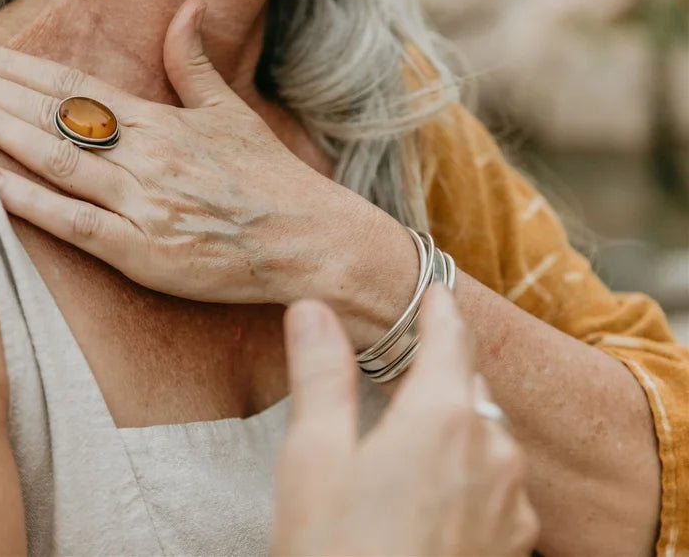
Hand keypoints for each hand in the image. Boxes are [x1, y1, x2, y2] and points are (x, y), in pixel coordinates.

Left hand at [0, 0, 359, 304]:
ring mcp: (143, 206)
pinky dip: (31, 202)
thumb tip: (187, 8)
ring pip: (56, 162)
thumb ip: (196, 62)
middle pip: (54, 118)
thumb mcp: (233, 111)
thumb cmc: (269, 179)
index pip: (77, 90)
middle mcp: (147, 158)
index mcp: (163, 123)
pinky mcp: (144, 255)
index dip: (21, 72)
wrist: (309, 241)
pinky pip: (76, 225)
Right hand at [273, 287, 538, 556]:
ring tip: (416, 422)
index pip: (451, 336)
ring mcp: (510, 501)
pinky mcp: (512, 542)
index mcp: (442, 416)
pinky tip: (432, 485)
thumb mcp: (313, 458)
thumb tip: (312, 309)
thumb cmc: (335, 551)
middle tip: (410, 354)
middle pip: (470, 384)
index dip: (439, 308)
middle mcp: (492, 451)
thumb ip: (320, 376)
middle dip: (443, 364)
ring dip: (457, 418)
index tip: (433, 292)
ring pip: (487, 434)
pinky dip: (468, 466)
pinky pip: (496, 481)